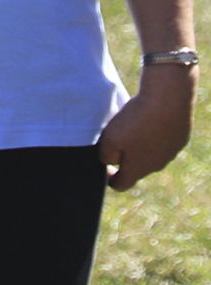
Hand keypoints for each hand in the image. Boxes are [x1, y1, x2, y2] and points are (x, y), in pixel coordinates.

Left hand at [99, 67, 195, 189]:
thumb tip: (110, 163)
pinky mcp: (180, 138)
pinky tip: (147, 120)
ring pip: (151, 154)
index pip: (122, 184)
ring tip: (131, 127)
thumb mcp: (110, 139)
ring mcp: (171, 152)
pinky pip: (163, 141)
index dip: (110, 180)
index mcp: (138, 169)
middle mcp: (157, 165)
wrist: (168, 100)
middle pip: (137, 168)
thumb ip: (106, 156)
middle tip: (115, 141)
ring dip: (140, 145)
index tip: (104, 170)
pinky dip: (153, 134)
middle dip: (125, 159)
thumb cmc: (135, 121)